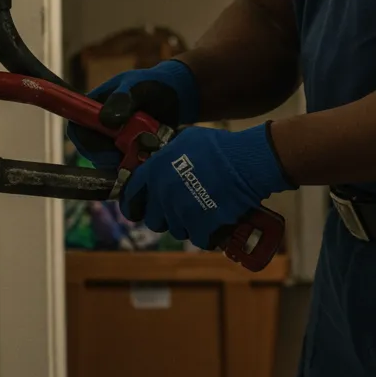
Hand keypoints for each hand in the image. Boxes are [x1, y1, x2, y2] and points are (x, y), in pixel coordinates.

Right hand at [67, 59, 198, 169]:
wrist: (179, 94)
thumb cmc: (155, 83)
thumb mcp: (139, 86)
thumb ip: (123, 100)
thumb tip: (106, 120)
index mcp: (95, 106)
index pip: (77, 127)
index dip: (86, 142)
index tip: (107, 148)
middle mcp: (101, 124)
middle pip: (91, 149)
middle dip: (107, 156)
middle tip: (128, 157)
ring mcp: (115, 138)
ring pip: (108, 160)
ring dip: (123, 162)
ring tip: (143, 154)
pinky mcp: (129, 149)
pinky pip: (124, 164)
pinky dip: (134, 165)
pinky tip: (148, 158)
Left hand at [122, 123, 293, 249]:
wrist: (243, 162)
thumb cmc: (218, 146)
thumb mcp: (186, 139)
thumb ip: (170, 152)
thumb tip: (166, 157)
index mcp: (155, 172)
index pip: (131, 194)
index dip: (132, 202)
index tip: (135, 208)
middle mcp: (162, 195)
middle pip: (153, 219)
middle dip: (164, 215)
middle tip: (178, 208)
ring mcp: (180, 214)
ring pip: (176, 229)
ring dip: (186, 223)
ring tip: (201, 211)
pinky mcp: (200, 229)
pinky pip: (198, 238)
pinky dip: (206, 233)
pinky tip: (214, 221)